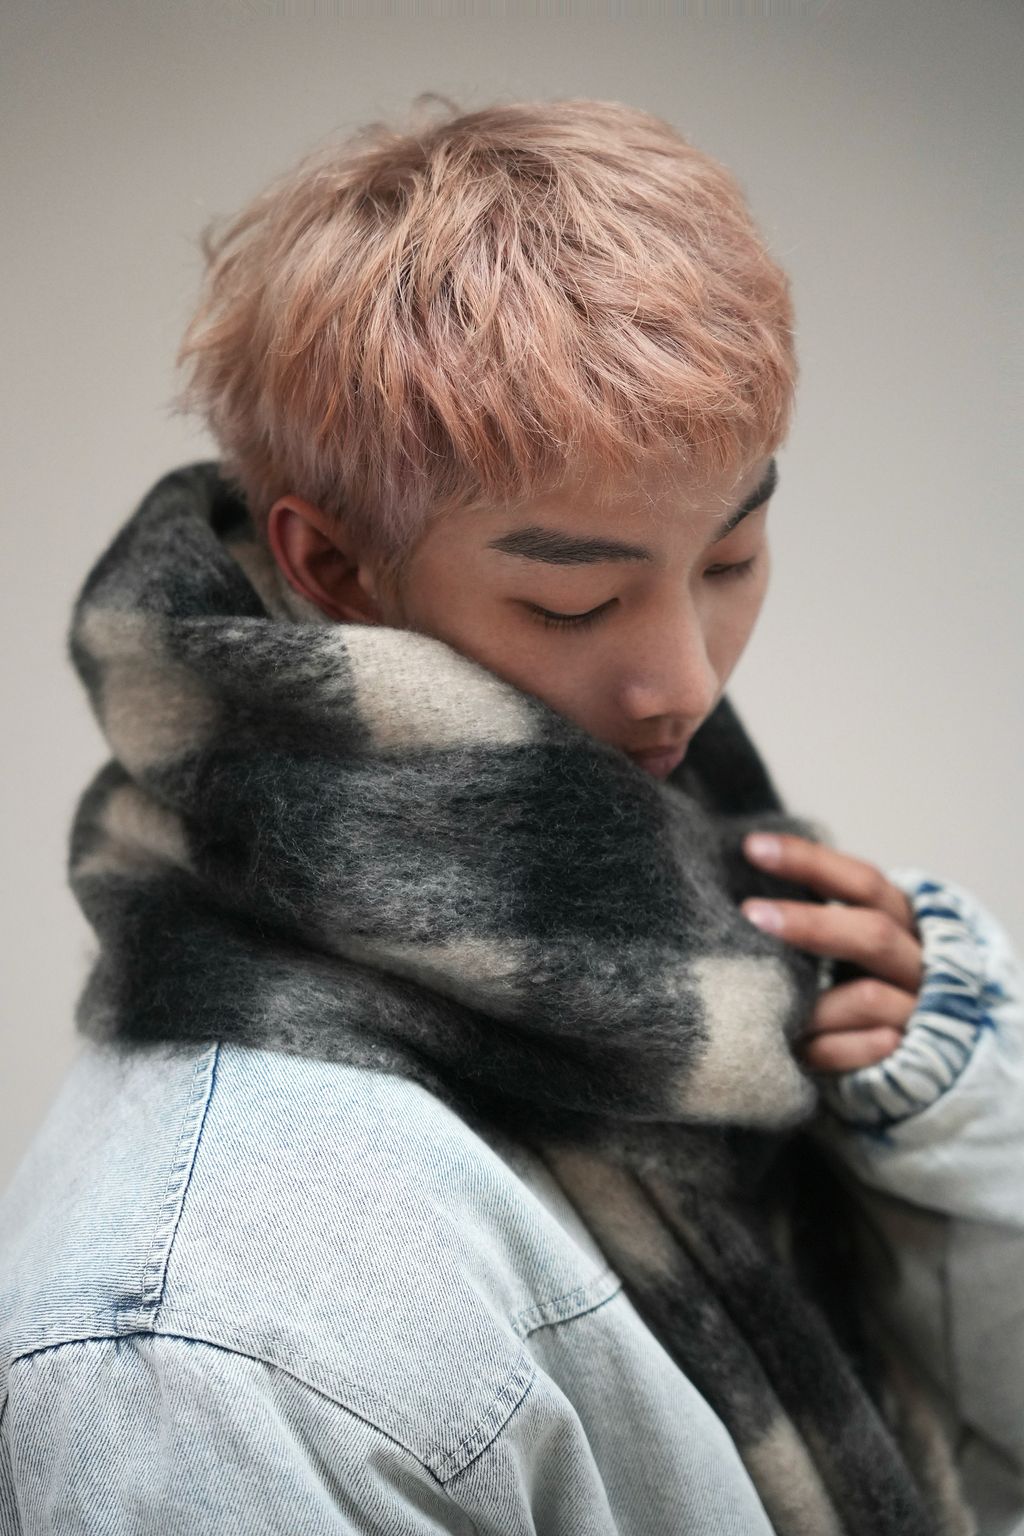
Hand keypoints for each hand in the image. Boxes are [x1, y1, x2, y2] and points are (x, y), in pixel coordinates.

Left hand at [739, 832, 923, 1073]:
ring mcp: (921, 1011)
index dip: (811, 861)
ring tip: (768, 1009)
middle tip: (750, 914)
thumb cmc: (863, 992)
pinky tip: (798, 1049)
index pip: (863, 883)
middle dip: (810, 923)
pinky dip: (825, 1049)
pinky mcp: (915, 1056)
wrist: (919, 1064)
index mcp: (904, 922)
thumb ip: (820, 918)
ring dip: (813, 1005)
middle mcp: (921, 962)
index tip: (752, 847)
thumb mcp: (850, 949)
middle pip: (874, 933)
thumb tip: (752, 874)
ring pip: (867, 997)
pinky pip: (865, 1052)